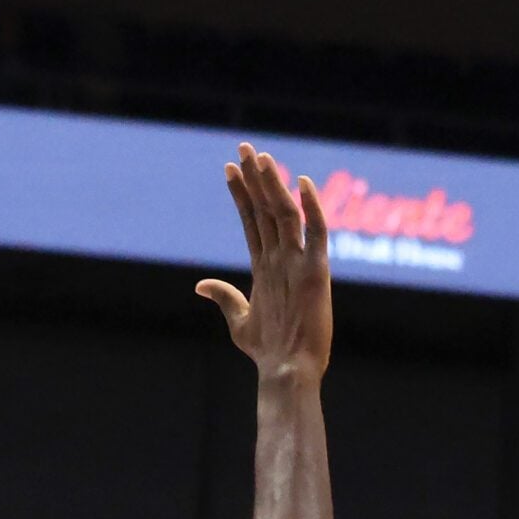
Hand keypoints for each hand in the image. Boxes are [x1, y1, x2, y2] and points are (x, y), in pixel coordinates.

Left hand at [197, 143, 332, 381]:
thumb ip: (225, 297)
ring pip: (286, 213)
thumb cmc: (267, 351)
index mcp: (266, 268)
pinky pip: (316, 233)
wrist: (287, 371)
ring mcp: (300, 263)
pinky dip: (312, 207)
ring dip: (273, 184)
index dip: (241, 193)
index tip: (229, 168)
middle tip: (244, 147)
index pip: (252, 220)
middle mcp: (283, 259)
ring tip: (259, 156)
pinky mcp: (317, 273)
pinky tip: (302, 183)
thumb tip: (201, 285)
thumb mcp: (240, 321)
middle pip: (267, 209)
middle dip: (255, 178)